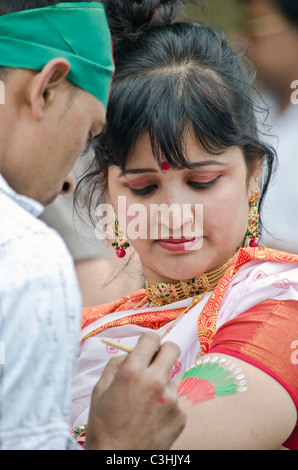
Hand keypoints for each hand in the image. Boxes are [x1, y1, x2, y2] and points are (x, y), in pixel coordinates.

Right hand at [85, 331, 186, 449]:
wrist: (117, 461)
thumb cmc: (103, 426)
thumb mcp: (100, 390)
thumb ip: (117, 364)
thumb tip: (131, 352)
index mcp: (133, 372)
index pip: (151, 337)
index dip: (147, 341)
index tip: (145, 347)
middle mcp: (156, 381)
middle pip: (172, 349)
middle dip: (163, 351)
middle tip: (154, 362)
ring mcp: (171, 399)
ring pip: (171, 377)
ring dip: (161, 383)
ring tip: (145, 404)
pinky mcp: (181, 415)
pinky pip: (175, 399)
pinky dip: (165, 404)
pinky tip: (152, 418)